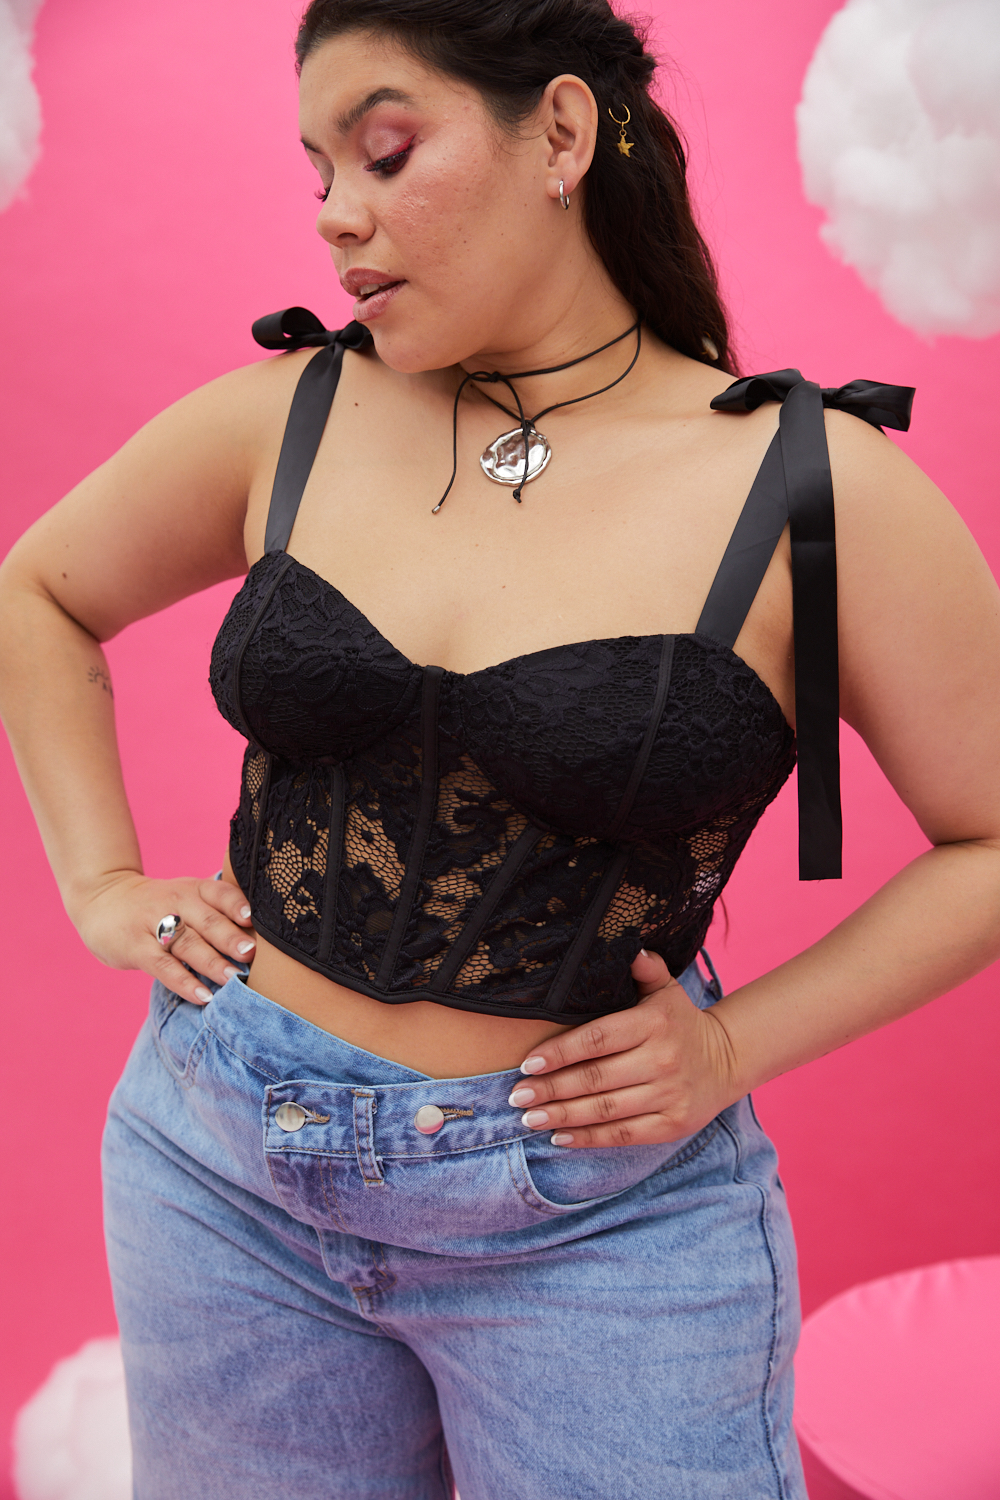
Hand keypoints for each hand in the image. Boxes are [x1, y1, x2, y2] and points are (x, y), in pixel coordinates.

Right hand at [75, 872, 255, 1004]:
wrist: (103, 899)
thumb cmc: (159, 904)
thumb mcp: (186, 896)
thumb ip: (217, 911)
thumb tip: (263, 939)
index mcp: (194, 889)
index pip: (219, 893)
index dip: (237, 904)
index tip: (256, 919)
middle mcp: (176, 901)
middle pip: (207, 920)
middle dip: (231, 938)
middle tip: (252, 954)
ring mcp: (153, 924)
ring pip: (188, 944)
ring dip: (212, 963)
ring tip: (234, 980)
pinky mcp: (136, 947)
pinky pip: (164, 966)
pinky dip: (184, 982)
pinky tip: (204, 996)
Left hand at [507, 949, 742, 1146]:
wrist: (727, 1060)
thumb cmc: (680, 1021)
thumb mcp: (666, 989)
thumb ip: (645, 968)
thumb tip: (627, 946)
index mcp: (654, 1023)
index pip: (597, 1039)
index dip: (560, 1052)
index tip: (527, 1063)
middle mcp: (662, 1060)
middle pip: (595, 1078)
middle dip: (551, 1089)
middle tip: (516, 1096)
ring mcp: (669, 1095)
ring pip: (605, 1109)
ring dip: (562, 1115)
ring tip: (529, 1118)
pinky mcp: (672, 1124)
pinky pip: (623, 1134)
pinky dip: (589, 1138)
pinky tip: (560, 1136)